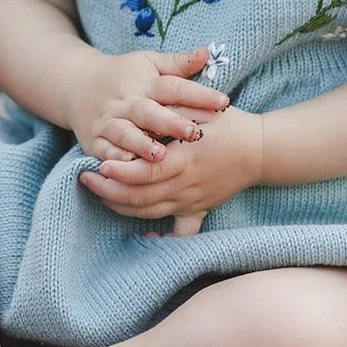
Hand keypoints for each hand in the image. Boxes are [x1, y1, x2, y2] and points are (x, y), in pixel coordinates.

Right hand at [66, 45, 228, 162]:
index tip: (223, 102)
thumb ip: (178, 63)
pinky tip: (128, 169)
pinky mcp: (94, 140)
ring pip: (126, 133)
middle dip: (171, 123)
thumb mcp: (149, 63)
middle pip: (150, 112)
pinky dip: (115, 160)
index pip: (174, 86)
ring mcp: (109, 121)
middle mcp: (127, 101)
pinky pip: (104, 151)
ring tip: (160, 155)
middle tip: (195, 133)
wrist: (76, 84)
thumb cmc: (123, 75)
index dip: (199, 94)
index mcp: (145, 82)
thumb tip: (207, 52)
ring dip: (141, 145)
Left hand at [78, 105, 263, 227]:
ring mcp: (192, 202)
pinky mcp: (199, 210)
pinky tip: (143, 234)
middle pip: (140, 197)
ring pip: (149, 213)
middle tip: (85, 179)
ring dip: (120, 206)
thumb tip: (142, 118)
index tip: (97, 165)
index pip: (146, 172)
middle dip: (108, 190)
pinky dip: (159, 236)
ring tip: (99, 193)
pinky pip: (178, 231)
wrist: (261, 150)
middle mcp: (186, 185)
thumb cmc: (230, 125)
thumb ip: (172, 116)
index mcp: (186, 159)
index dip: (119, 172)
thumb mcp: (201, 111)